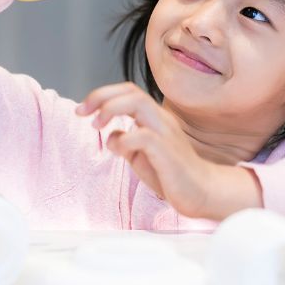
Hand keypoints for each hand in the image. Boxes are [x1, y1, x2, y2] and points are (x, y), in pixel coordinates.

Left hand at [75, 82, 262, 219]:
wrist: (202, 193)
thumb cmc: (171, 175)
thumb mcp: (141, 156)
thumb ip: (126, 142)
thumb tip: (111, 135)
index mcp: (154, 118)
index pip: (128, 92)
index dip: (102, 95)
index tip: (82, 110)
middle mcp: (160, 120)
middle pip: (131, 91)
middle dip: (101, 96)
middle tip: (82, 113)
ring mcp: (166, 133)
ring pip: (138, 103)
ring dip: (111, 108)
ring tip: (96, 125)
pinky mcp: (168, 152)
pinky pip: (144, 135)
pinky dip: (124, 139)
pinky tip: (118, 150)